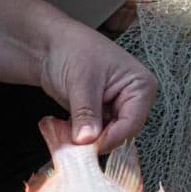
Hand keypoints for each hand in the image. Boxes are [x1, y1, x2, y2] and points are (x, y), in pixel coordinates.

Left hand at [36, 21, 156, 149]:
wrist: (50, 45)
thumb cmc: (73, 50)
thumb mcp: (81, 82)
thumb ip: (86, 113)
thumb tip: (87, 140)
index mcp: (140, 86)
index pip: (132, 123)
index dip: (110, 138)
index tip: (88, 147)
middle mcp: (132, 99)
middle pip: (120, 133)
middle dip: (96, 140)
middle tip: (74, 145)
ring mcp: (116, 108)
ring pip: (105, 137)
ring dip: (86, 140)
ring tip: (66, 133)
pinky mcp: (100, 114)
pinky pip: (94, 134)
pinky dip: (80, 136)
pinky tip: (65, 129)